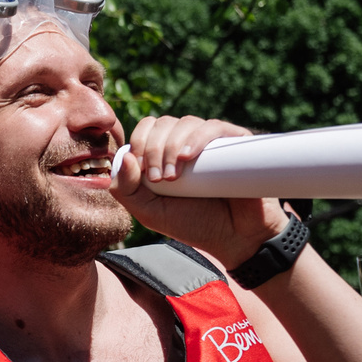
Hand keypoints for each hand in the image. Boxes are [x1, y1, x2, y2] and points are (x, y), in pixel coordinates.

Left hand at [110, 114, 286, 269]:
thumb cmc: (193, 224)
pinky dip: (196, 137)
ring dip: (172, 145)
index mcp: (165, 152)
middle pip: (163, 123)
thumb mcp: (150, 213)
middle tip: (160, 179)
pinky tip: (187, 156)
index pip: (146, 128)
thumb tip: (125, 156)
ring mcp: (212, 141)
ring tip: (174, 176)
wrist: (235, 238)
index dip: (139, 143)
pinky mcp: (236, 142)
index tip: (144, 172)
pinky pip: (214, 127)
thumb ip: (127, 190)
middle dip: (154, 149)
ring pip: (185, 123)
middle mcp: (187, 142)